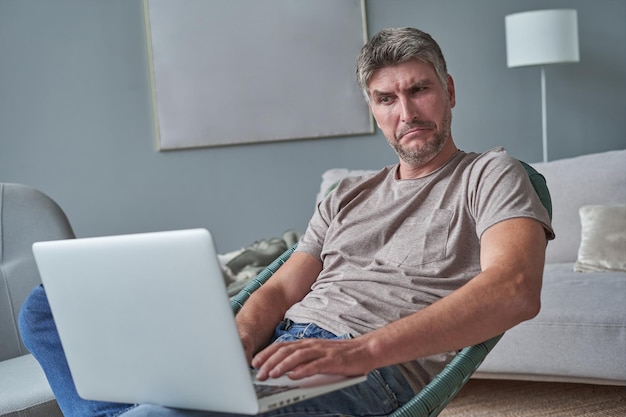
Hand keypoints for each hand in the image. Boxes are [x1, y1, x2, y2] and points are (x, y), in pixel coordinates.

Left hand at [251, 337, 373, 380]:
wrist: (365, 351)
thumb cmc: (341, 357)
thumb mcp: (318, 356)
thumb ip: (303, 361)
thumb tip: (284, 372)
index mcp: (307, 343)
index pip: (282, 346)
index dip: (267, 353)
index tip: (255, 362)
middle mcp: (312, 345)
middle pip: (286, 350)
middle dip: (270, 362)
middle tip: (258, 373)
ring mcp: (322, 351)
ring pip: (298, 356)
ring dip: (282, 366)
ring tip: (271, 374)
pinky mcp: (333, 360)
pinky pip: (315, 365)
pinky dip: (303, 370)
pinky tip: (293, 376)